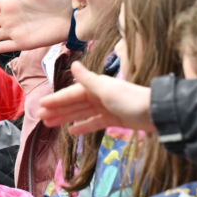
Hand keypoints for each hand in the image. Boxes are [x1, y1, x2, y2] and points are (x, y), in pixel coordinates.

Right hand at [38, 61, 154, 134]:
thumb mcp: (106, 89)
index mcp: (95, 87)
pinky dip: (83, 126)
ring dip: (66, 118)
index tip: (40, 105)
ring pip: (81, 113)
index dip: (56, 99)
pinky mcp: (113, 119)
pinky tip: (72, 132)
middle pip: (74, 103)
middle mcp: (99, 95)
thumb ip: (88, 79)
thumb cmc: (131, 99)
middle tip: (40, 117)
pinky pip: (93, 122)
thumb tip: (73, 65)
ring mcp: (106, 108)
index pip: (70, 94)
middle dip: (57, 109)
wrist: (157, 113)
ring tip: (50, 124)